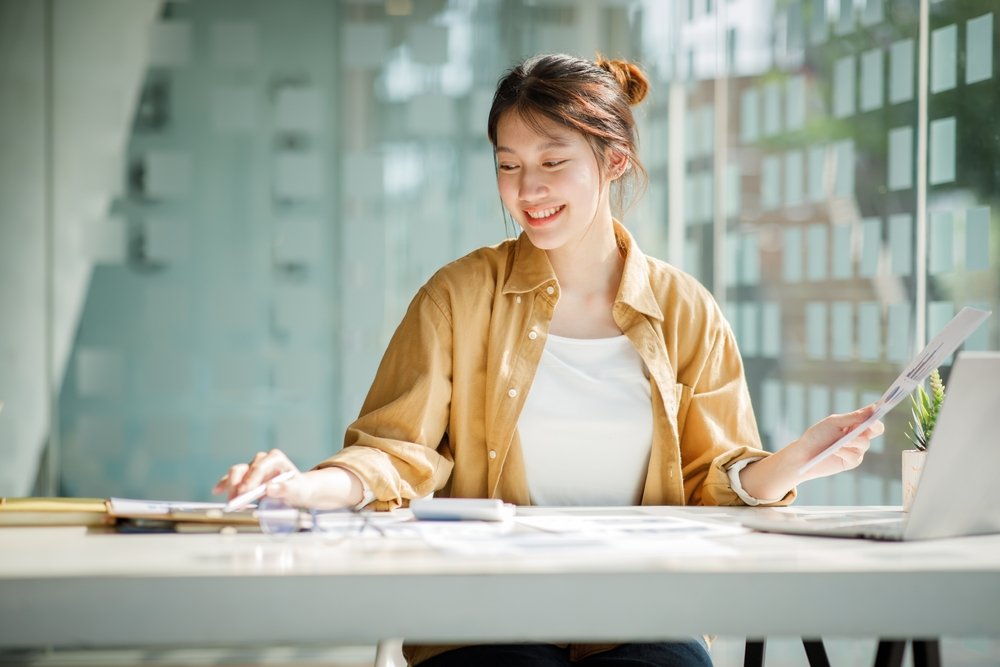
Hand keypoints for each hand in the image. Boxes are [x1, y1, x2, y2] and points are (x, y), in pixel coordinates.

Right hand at [212, 450, 364, 508]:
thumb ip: (284, 489)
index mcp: (275, 458)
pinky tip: (217, 490)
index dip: (251, 480)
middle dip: (238, 485)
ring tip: (231, 502)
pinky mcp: (246, 477)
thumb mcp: (297, 490)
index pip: (259, 467)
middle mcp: (261, 460)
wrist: (297, 491)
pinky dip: (224, 484)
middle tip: (236, 501)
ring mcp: (252, 468)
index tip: (245, 493)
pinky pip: (232, 479)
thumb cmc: (299, 489)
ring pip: (236, 473)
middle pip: (244, 469)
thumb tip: (269, 489)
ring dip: (231, 487)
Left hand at [789, 404, 884, 481]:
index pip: (872, 418)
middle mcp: (858, 436)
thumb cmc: (817, 436)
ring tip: (842, 441)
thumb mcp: (834, 423)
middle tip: (867, 424)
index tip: (878, 408)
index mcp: (854, 424)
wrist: (803, 455)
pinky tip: (835, 451)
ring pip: (865, 443)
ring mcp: (856, 450)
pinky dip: (844, 452)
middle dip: (873, 426)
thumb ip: (853, 417)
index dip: (877, 413)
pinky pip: (855, 456)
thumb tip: (873, 408)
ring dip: (853, 440)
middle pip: (876, 430)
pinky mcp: (851, 462)